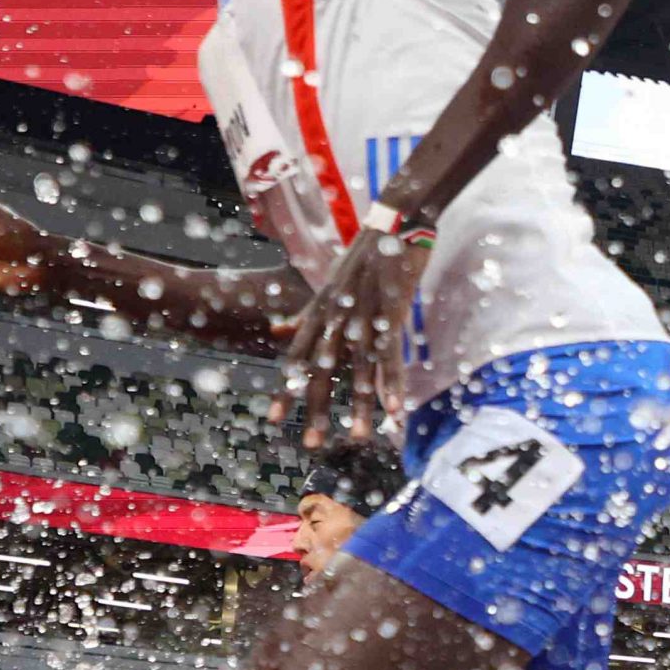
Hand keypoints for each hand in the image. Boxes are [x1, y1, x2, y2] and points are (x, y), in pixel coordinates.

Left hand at [277, 225, 421, 447]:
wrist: (393, 226)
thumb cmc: (362, 257)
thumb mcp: (326, 285)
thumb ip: (303, 313)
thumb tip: (276, 330)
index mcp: (320, 314)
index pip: (298, 359)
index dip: (286, 390)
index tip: (274, 419)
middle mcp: (337, 321)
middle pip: (325, 373)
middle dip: (318, 409)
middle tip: (312, 443)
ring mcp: (364, 320)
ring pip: (360, 372)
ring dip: (362, 408)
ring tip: (361, 438)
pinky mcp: (392, 317)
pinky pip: (391, 358)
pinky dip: (394, 384)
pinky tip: (395, 409)